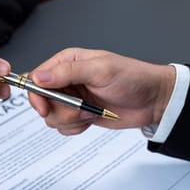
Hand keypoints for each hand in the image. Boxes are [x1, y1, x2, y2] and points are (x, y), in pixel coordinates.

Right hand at [28, 48, 175, 134]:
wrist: (152, 101)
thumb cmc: (133, 78)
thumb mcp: (100, 70)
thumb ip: (68, 72)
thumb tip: (40, 77)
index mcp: (68, 62)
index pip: (37, 77)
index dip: (37, 95)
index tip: (45, 107)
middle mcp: (66, 80)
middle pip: (42, 101)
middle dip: (60, 110)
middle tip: (80, 108)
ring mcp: (72, 99)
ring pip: (52, 117)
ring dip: (71, 120)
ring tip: (90, 112)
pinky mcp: (79, 115)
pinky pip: (64, 127)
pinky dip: (77, 128)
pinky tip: (92, 119)